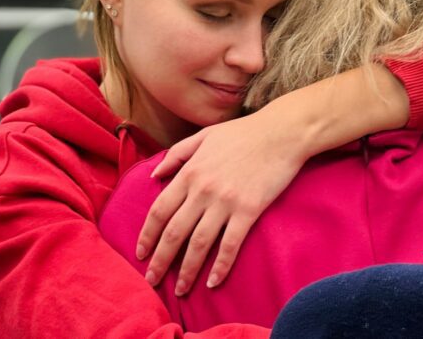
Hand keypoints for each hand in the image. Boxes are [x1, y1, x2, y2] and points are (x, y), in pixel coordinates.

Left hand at [136, 111, 305, 294]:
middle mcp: (202, 190)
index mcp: (190, 172)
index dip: (147, 235)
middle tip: (151, 281)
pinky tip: (213, 282)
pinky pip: (230, 245)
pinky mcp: (249, 211)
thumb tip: (155, 174)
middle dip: (160, 261)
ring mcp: (226, 202)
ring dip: (187, 271)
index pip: (159, 210)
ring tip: (180, 290)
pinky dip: (220, 266)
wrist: (282, 133)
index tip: (140, 254)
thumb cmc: (243, 133)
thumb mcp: (204, 136)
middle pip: (174, 233)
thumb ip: (177, 154)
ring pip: (199, 244)